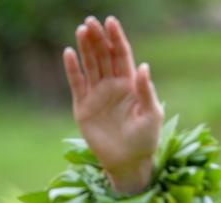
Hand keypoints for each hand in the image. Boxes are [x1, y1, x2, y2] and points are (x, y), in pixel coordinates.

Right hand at [64, 16, 161, 193]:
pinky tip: (69, 53)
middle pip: (103, 56)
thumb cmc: (145, 140)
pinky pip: (76, 83)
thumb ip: (147, 91)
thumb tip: (144, 66)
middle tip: (91, 21)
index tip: (111, 22)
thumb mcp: (151, 115)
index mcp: (131, 84)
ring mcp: (97, 94)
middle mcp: (113, 85)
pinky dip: (73, 69)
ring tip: (82, 30)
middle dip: (98, 38)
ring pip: (90, 65)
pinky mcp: (83, 106)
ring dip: (85, 48)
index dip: (116, 38)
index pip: (122, 55)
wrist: (128, 163)